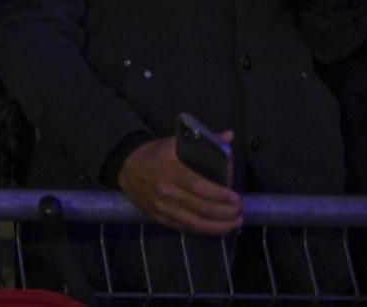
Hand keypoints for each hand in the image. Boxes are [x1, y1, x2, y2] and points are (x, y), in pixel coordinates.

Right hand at [117, 135, 242, 235]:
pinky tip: (217, 227)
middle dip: (226, 212)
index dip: (220, 195)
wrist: (126, 166)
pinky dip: (205, 230)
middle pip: (202, 208)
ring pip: (196, 223)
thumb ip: (204, 141)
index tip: (236, 197)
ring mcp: (163, 207)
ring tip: (235, 222)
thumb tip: (229, 136)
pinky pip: (186, 228)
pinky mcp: (160, 217)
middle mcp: (166, 191)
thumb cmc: (155, 153)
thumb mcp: (175, 142)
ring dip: (220, 226)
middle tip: (240, 210)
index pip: (199, 186)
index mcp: (170, 169)